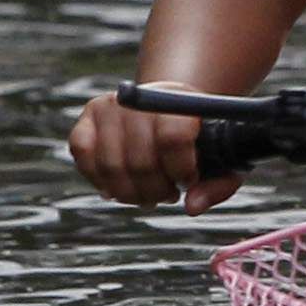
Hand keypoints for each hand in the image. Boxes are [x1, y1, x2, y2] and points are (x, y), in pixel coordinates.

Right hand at [69, 88, 241, 212]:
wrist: (167, 108)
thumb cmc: (198, 139)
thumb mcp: (222, 158)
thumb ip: (217, 185)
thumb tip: (192, 207)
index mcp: (179, 99)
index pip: (173, 137)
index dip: (181, 169)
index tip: (187, 180)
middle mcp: (139, 98)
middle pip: (140, 160)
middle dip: (156, 190)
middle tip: (168, 194)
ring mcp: (109, 106)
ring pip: (111, 167)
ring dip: (131, 193)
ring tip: (148, 194)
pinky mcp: (86, 118)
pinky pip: (83, 158)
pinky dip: (101, 181)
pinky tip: (118, 189)